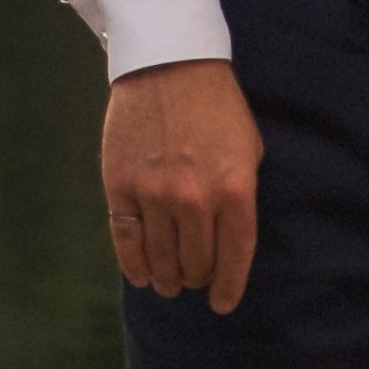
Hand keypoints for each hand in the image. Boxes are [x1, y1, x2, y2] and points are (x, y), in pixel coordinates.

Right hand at [102, 58, 260, 310]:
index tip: (222, 303)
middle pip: (196, 263)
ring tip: (170, 283)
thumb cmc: (216, 106)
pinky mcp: (120, 186)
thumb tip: (228, 243)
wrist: (168, 64)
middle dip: (197, 277)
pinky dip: (135, 265)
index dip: (229, 287)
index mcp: (235, 188)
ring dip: (168, 278)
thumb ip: (240, 196)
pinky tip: (143, 275)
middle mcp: (195, 198)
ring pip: (161, 259)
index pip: (235, 256)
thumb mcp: (248, 148)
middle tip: (195, 279)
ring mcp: (154, 194)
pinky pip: (126, 241)